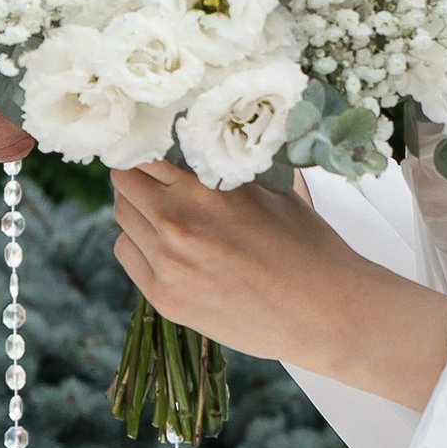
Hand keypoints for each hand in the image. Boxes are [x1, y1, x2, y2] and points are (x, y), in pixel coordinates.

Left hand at [110, 161, 446, 407]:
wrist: (325, 313)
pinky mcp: (164, 298)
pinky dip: (139, 244)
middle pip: (123, 180)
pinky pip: (127, 254)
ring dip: (137, 208)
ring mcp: (167, 264)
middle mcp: (177, 223)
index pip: (143, 151)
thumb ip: (228, 163)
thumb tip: (203, 134)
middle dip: (137, 174)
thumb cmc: (308, 247)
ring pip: (121, 217)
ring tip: (166, 213)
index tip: (151, 145)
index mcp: (205, 188)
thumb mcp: (272, 188)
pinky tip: (166, 246)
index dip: (146, 145)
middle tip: (155, 178)